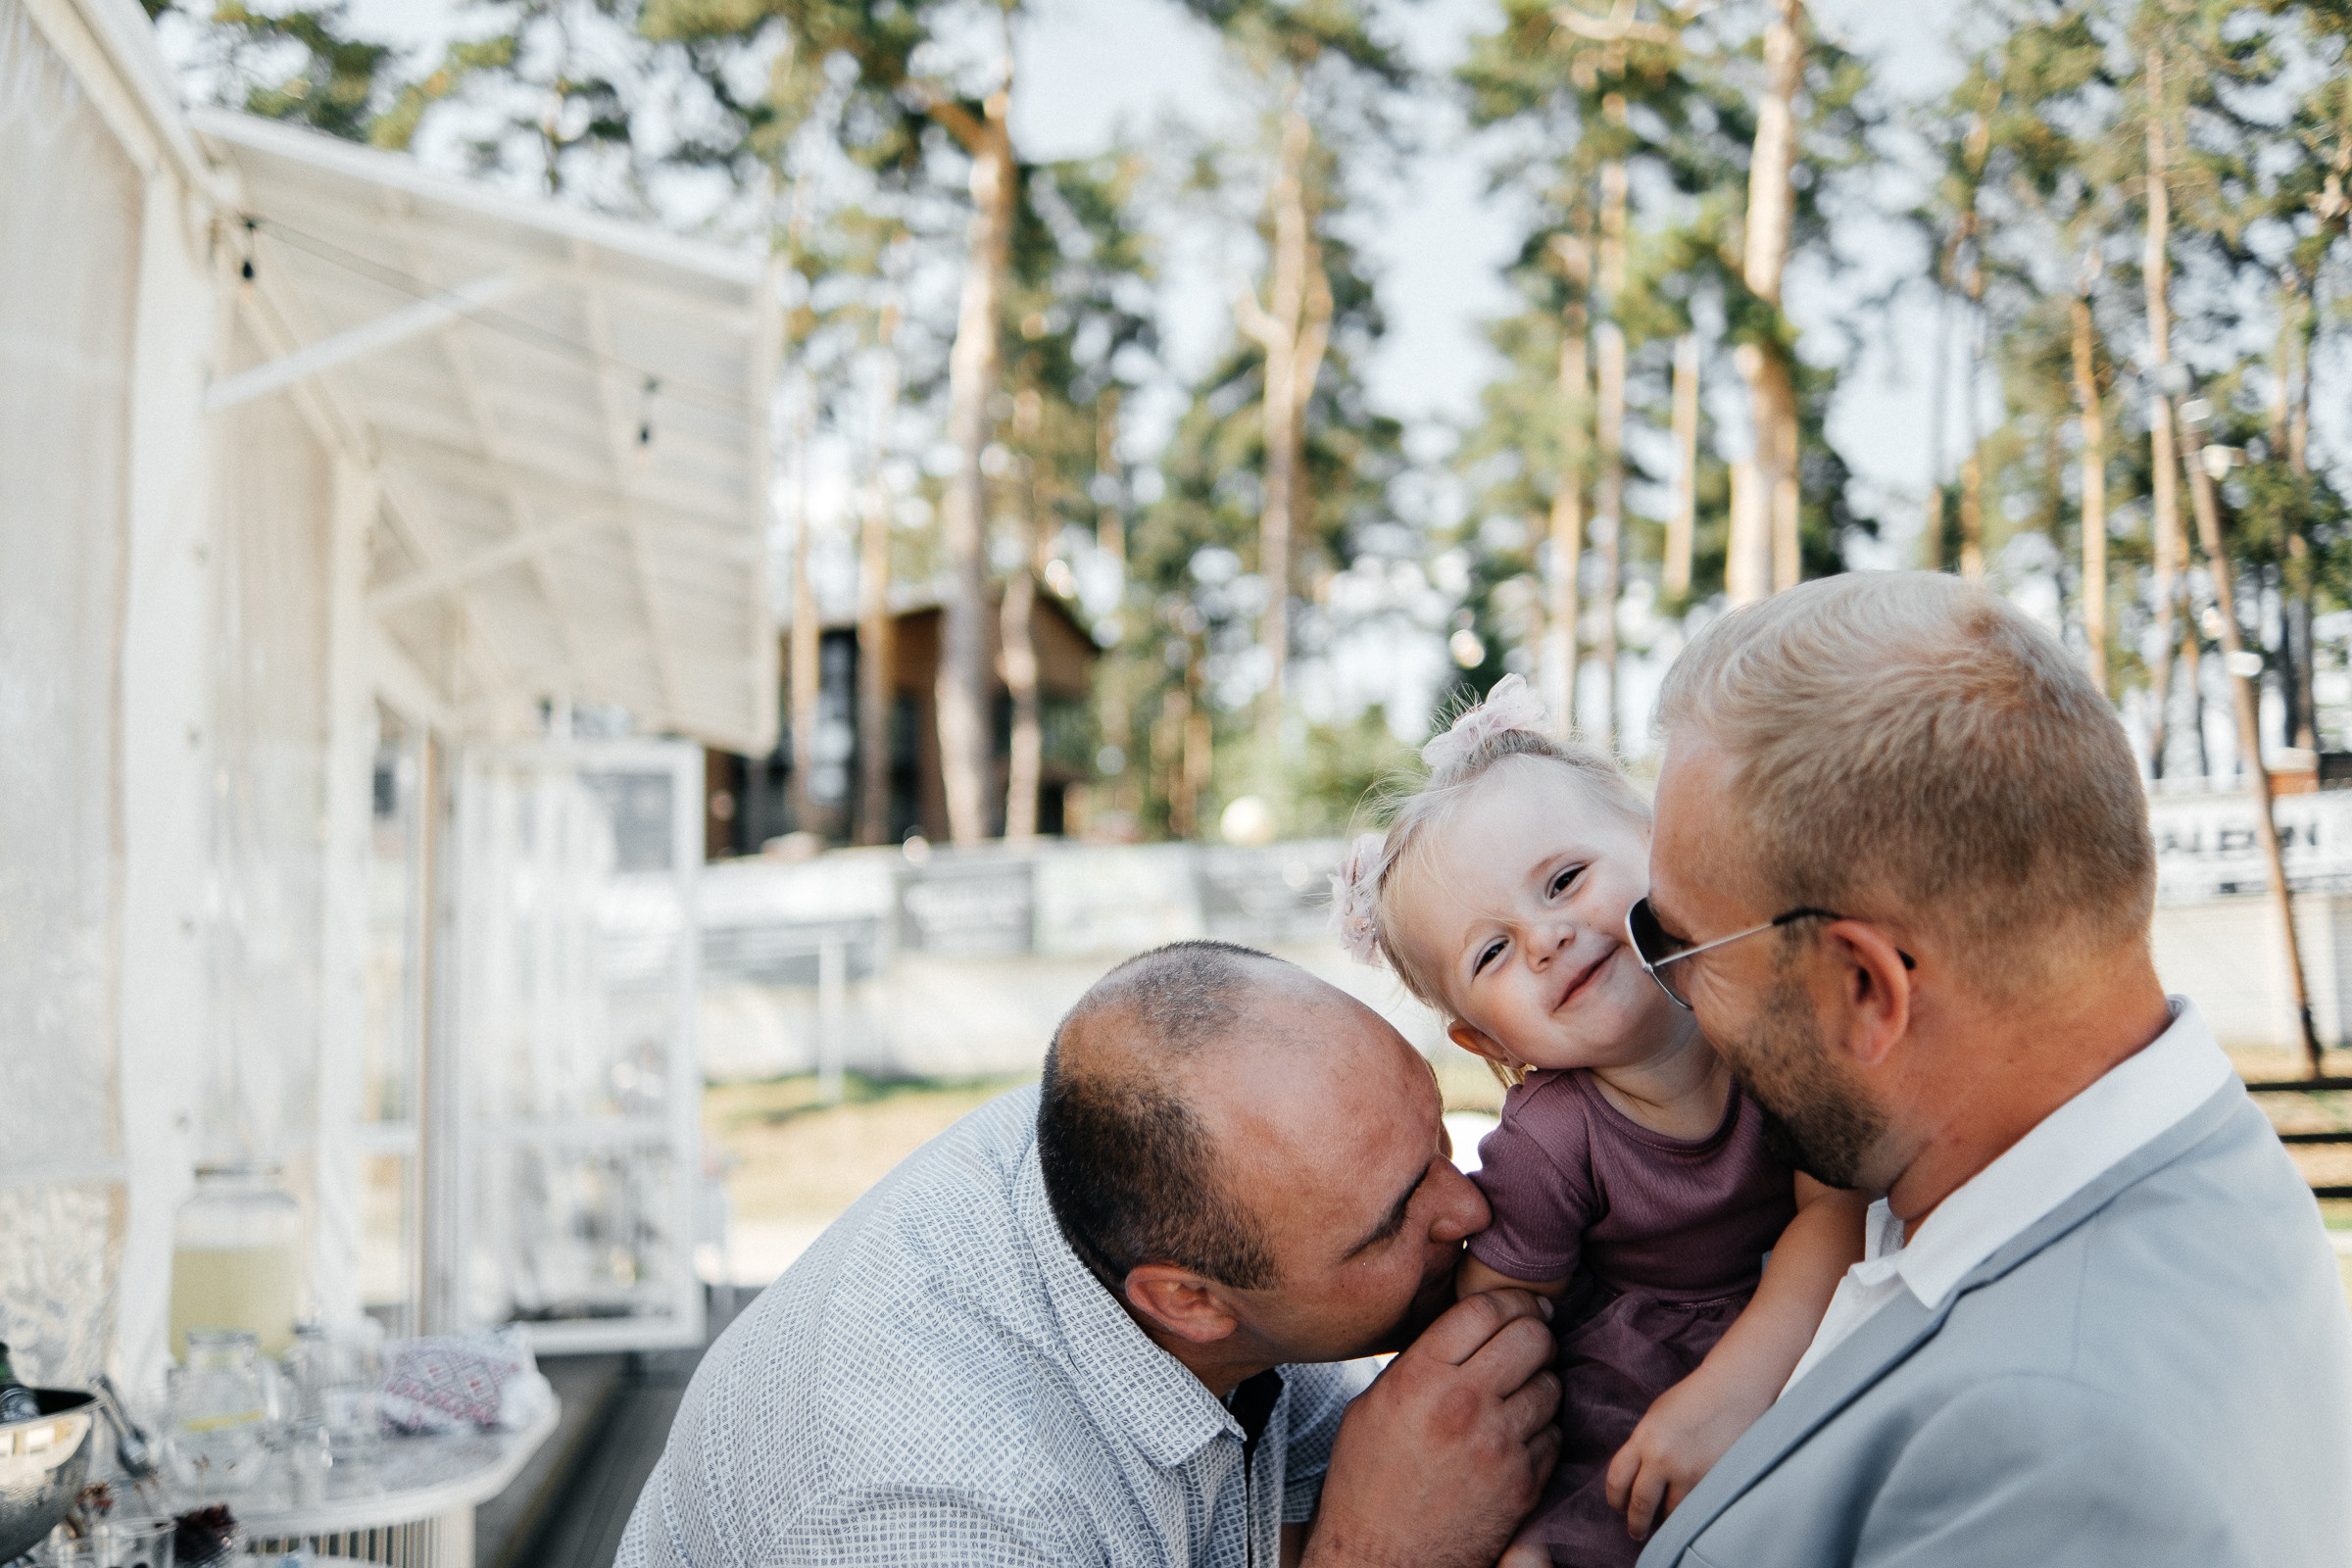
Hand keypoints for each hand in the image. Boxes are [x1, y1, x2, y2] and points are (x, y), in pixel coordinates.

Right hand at [1303, 1290, 1560, 1567]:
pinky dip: (1542, 1430)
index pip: (1484, 1309)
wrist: (1382, 1558)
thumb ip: (1419, 1362)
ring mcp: (1499, 1444)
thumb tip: (1462, 1331)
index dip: (1509, 1299)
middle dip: (1535, 1332)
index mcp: (1420, 1376)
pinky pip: (1554, 1435)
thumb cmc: (1368, 1485)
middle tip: (1530, 1340)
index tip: (1517, 1306)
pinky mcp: (1523, 1482)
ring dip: (1541, 1382)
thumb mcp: (1373, 1406)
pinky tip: (1518, 1436)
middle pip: (1530, 1337)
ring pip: (1551, 1385)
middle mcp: (1464, 1403)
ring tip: (1520, 1393)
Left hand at [1603, 1364, 1764, 1542]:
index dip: (1614, 1500)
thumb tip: (1632, 1481)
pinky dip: (1691, 1513)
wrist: (1731, 1391)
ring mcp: (1691, 1473)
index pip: (1616, 1481)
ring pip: (1671, 1514)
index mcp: (1643, 1439)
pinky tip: (1688, 1511)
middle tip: (1636, 1531)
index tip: (1618, 1506)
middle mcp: (1663, 1459)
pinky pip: (1697, 1509)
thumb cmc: (1691, 1401)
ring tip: (1665, 1521)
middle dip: (1636, 1524)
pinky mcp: (1715, 1482)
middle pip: (1640, 1506)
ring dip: (1666, 1521)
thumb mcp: (1654, 1419)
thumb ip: (1641, 1448)